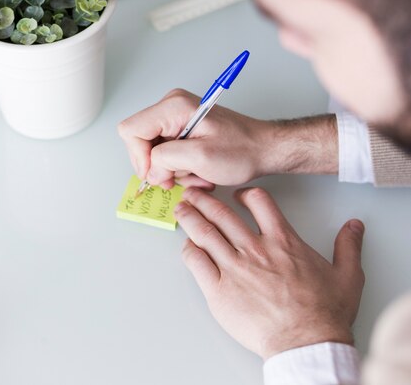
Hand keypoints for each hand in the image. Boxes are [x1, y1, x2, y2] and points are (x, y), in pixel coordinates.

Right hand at [117, 88, 271, 189]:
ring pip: (153, 152)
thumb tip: (149, 170)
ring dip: (173, 170)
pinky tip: (198, 171)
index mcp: (174, 106)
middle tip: (182, 178)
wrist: (264, 149)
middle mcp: (171, 107)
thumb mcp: (201, 158)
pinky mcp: (181, 129)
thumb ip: (166, 160)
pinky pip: (166, 153)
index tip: (159, 175)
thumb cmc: (242, 150)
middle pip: (140, 142)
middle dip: (159, 166)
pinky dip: (180, 168)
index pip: (131, 130)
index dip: (140, 157)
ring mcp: (176, 118)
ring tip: (197, 174)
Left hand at [175, 186, 364, 358]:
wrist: (307, 344)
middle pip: (223, 213)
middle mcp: (255, 249)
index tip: (238, 196)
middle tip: (194, 192)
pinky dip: (189, 250)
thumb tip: (355, 226)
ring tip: (182, 209)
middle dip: (205, 199)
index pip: (259, 201)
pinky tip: (188, 246)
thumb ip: (348, 246)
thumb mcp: (348, 275)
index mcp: (282, 240)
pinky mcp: (219, 290)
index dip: (246, 194)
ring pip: (205, 232)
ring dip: (191, 217)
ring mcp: (235, 268)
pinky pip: (196, 262)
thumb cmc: (324, 313)